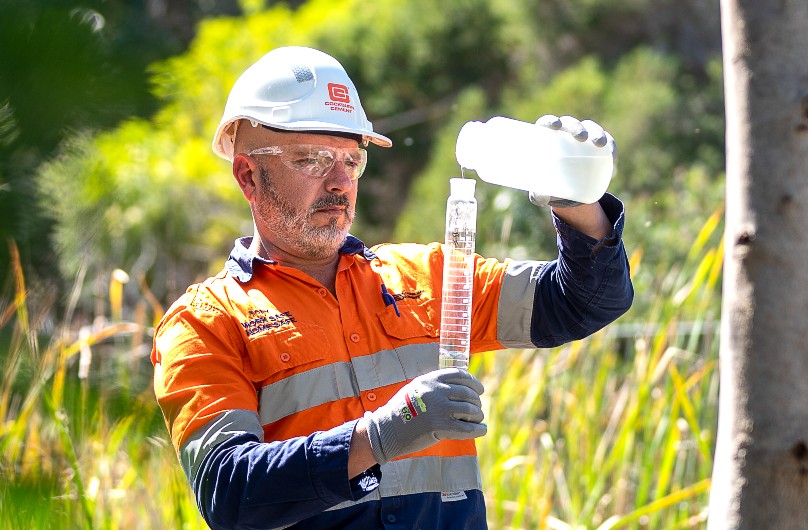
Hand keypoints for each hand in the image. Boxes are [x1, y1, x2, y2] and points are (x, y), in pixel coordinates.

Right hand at [363, 368, 486, 464]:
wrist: (386, 429)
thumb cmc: (401, 410)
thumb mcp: (416, 388)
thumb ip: (435, 385)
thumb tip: (459, 387)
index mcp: (431, 379)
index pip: (460, 375)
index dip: (474, 383)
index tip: (479, 390)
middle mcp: (436, 391)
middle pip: (468, 394)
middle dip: (476, 402)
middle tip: (477, 410)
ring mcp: (439, 409)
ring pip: (470, 410)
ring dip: (477, 416)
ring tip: (477, 420)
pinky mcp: (440, 427)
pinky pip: (467, 428)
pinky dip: (478, 429)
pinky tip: (482, 430)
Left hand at [529, 114, 616, 206]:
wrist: (569, 191)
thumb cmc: (549, 183)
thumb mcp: (541, 191)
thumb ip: (538, 195)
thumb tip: (541, 199)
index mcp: (548, 137)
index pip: (547, 123)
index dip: (551, 121)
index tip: (555, 126)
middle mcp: (565, 133)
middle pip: (570, 123)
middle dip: (576, 127)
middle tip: (580, 137)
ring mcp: (583, 137)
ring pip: (589, 128)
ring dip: (596, 132)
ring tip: (599, 143)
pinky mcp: (598, 146)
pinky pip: (606, 141)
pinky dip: (610, 145)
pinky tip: (612, 154)